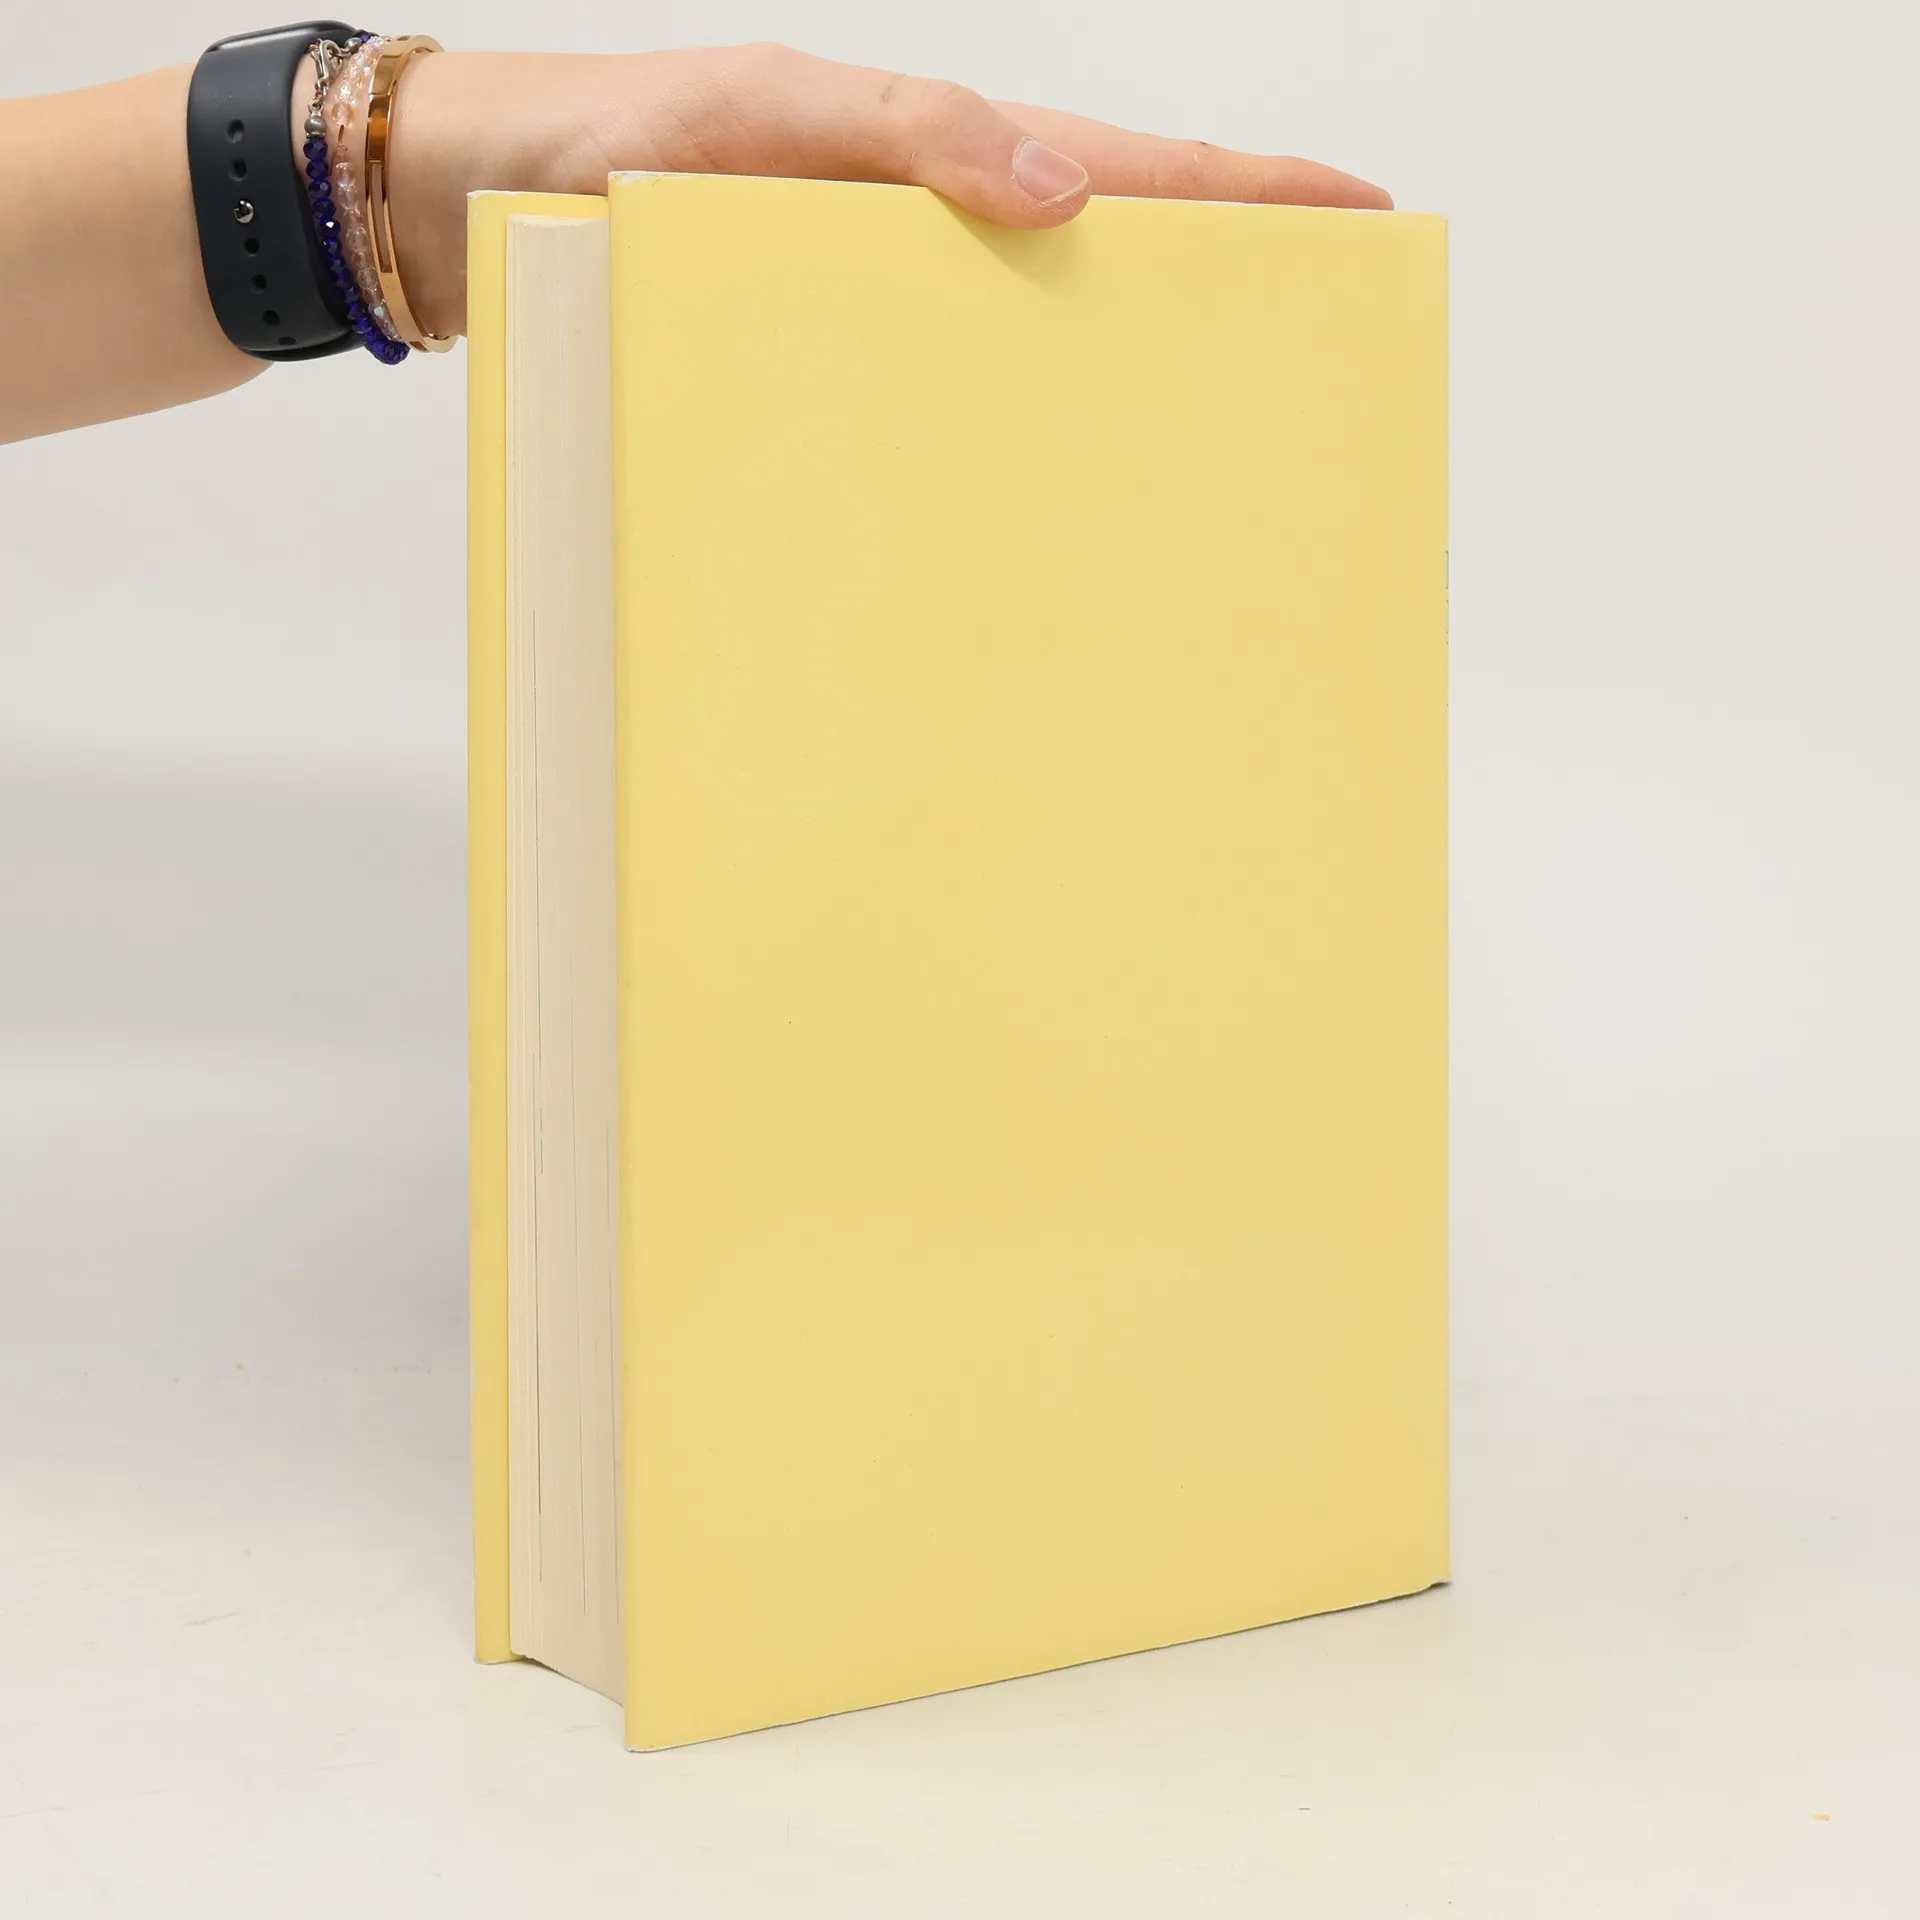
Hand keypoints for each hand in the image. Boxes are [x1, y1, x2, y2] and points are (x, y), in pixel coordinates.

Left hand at [390, 45, 1391, 339]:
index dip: (1240, 189)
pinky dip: (995, 427)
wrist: (464, 212)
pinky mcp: (811, 369)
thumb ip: (908, 137)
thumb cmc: (594, 144)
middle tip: (1316, 333)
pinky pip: (928, 397)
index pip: (1117, 165)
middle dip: (1214, 282)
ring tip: (1204, 430)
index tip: (1355, 210)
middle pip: (1097, 250)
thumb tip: (1064, 193)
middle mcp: (908, 233)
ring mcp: (864, 306)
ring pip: (1021, 334)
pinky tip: (1029, 480)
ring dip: (1114, 368)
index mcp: (919, 154)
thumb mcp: (757, 112)